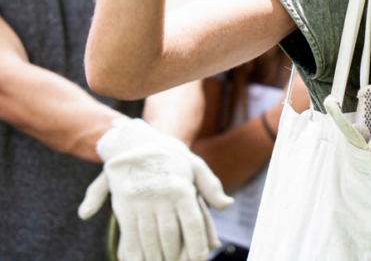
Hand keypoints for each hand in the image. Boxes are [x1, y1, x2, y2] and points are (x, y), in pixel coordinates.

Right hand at [78, 118, 232, 260]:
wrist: (134, 140)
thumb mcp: (195, 164)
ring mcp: (141, 202)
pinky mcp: (124, 206)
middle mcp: (162, 196)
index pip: (194, 222)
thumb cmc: (169, 155)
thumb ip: (211, 186)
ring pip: (150, 238)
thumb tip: (227, 205)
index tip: (200, 260)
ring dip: (156, 257)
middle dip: (176, 256)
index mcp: (182, 187)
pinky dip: (133, 253)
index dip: (197, 244)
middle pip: (171, 235)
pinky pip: (129, 234)